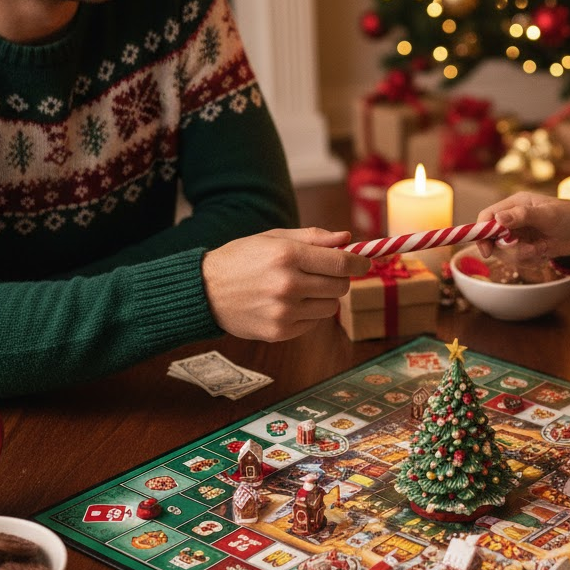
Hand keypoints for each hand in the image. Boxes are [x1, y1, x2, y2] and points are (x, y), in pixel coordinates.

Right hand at [202, 227, 370, 340]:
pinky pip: (314, 323)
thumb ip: (313, 237)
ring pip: (331, 307)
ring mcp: (284, 311)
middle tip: (326, 273)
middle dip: (340, 278)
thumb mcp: (273, 238)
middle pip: (340, 286)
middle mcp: (287, 285)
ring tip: (302, 289)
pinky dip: (309, 313)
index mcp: (287, 256)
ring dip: (324, 297)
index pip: (341, 262)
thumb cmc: (241, 259)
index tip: (365, 262)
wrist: (204, 290)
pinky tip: (288, 304)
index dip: (359, 263)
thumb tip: (347, 238)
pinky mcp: (280, 332)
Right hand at [476, 192, 569, 259]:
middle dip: (510, 250)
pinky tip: (545, 252)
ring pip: (505, 254)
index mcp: (514, 205)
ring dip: (523, 256)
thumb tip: (498, 218)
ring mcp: (519, 235)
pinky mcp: (527, 248)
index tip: (487, 251)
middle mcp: (513, 220)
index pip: (486, 218)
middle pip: (493, 240)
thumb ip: (522, 215)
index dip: (481, 234)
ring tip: (542, 250)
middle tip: (531, 250)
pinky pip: (519, 261)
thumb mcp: (548, 214)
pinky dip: (531, 261)